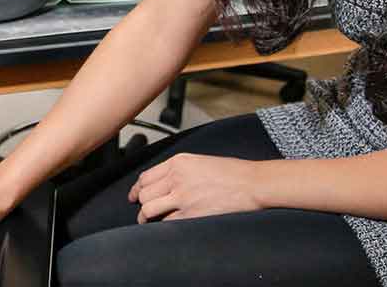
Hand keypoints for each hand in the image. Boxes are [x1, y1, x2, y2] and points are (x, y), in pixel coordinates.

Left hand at [126, 153, 265, 222]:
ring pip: (149, 209)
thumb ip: (178, 169)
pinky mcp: (191, 214)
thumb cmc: (232, 172)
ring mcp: (183, 197)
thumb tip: (161, 183)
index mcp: (179, 162)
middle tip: (142, 209)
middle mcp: (177, 178)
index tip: (135, 195)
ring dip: (146, 217)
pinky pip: (166, 222)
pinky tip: (166, 225)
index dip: (137, 189)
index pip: (146, 177)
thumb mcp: (200, 160)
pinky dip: (163, 225)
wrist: (251, 183)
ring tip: (147, 220)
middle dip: (141, 203)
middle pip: (144, 193)